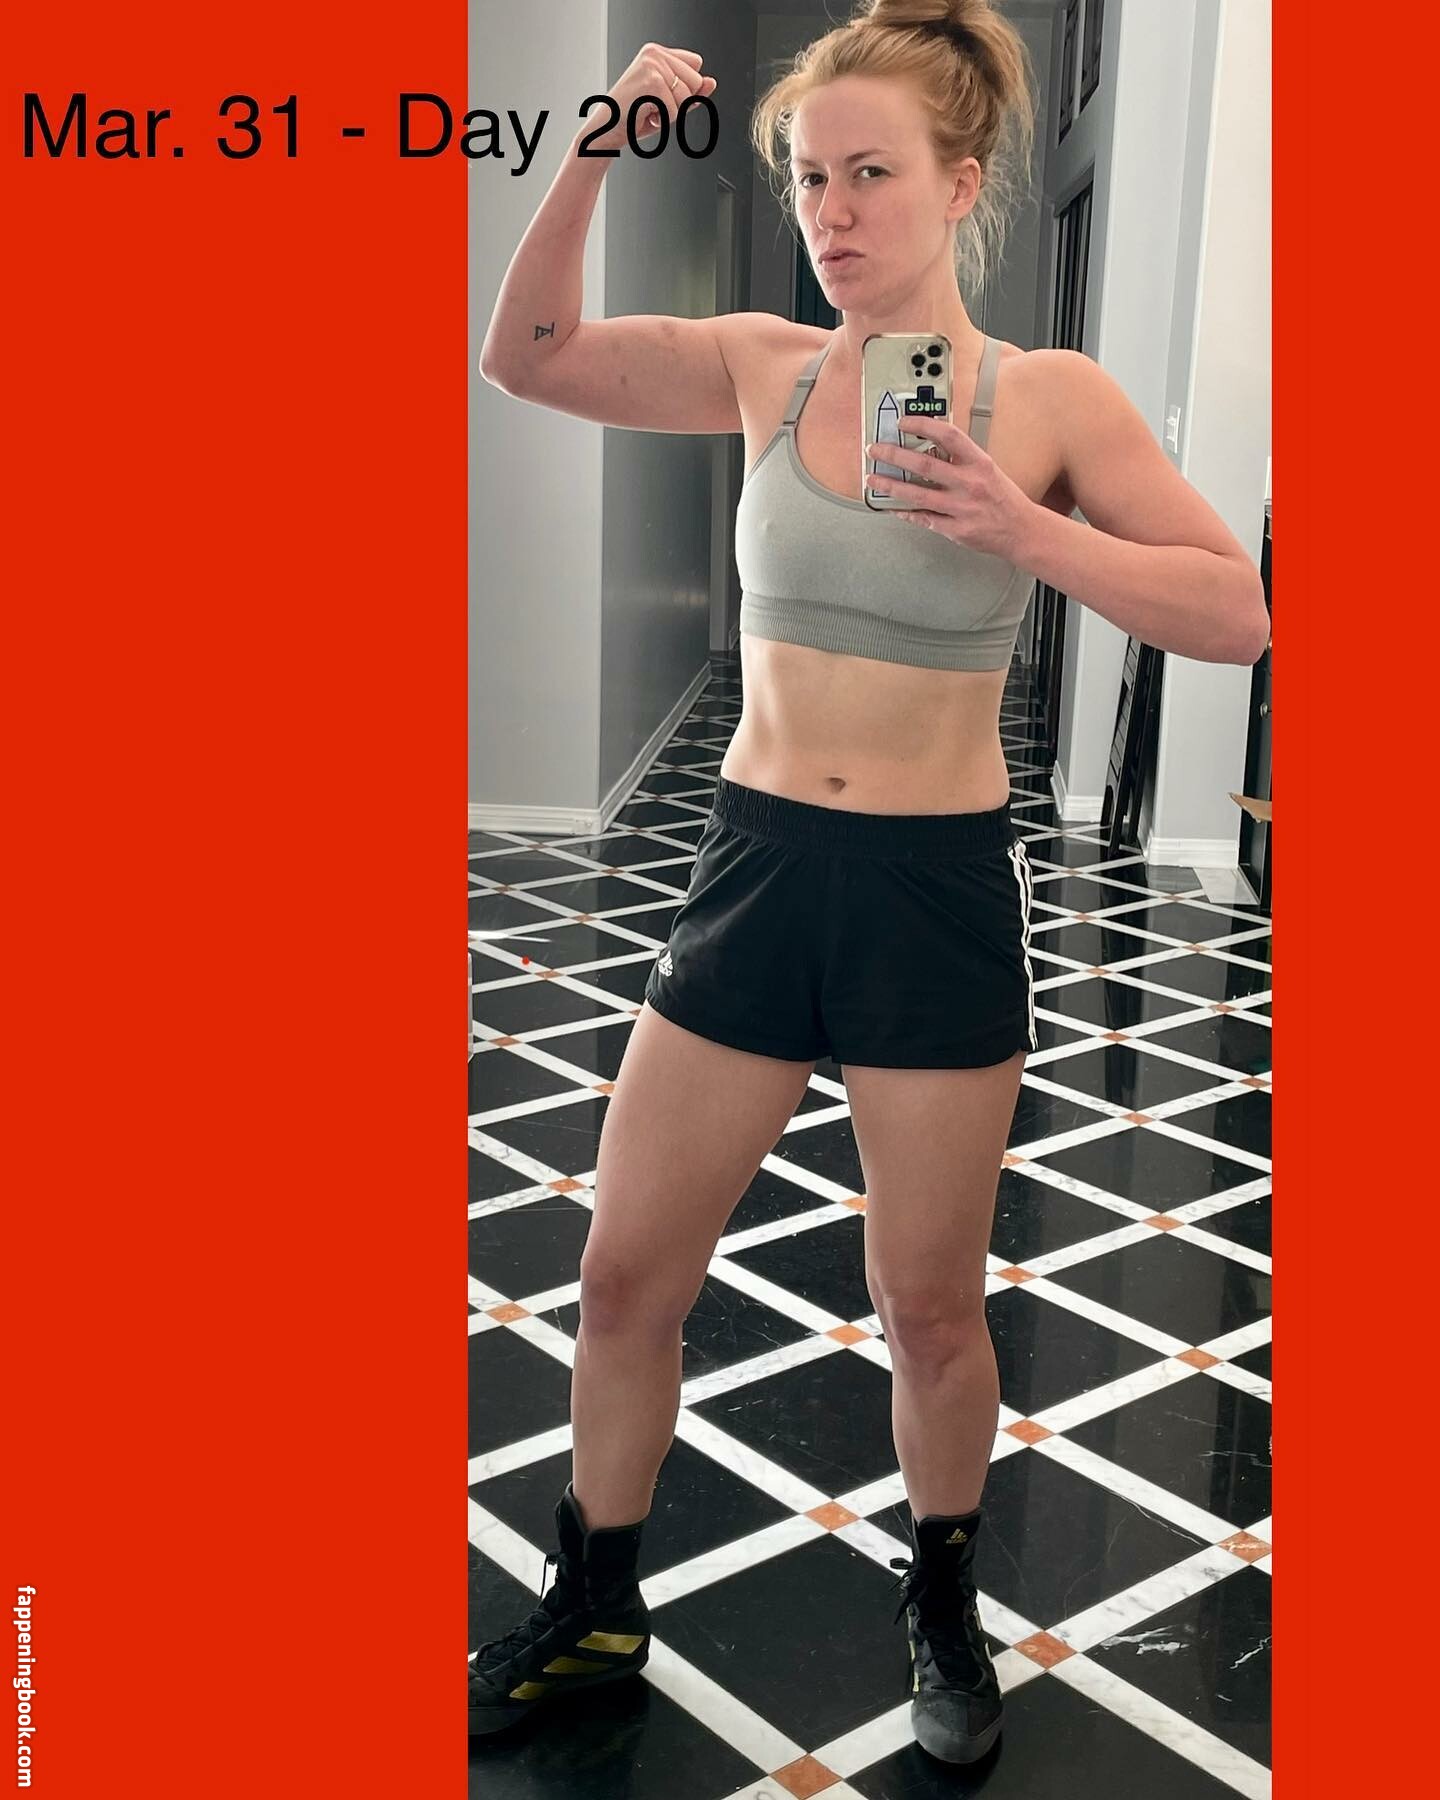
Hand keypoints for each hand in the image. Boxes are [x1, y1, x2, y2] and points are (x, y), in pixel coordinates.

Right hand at [585, 44, 715, 152]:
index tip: (662, 96)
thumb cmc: (634, 116)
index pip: (696, 65)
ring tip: (649, 110)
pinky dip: (663, 120)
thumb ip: (692, 92)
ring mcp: (652, 65)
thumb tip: (711, 82)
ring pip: (687, 97)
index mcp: (658, 52)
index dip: (686, 88)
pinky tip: (645, 115)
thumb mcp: (670, 102)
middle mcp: (654, 53)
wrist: (608, 130)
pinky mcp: (651, 82)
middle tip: (654, 105)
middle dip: (680, 102)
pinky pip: (675, 110)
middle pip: (696, 80)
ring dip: (670, 113)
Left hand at [866, 417, 1036, 562]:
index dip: (923, 425)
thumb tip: (928, 445)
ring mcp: (961, 508)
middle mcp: (969, 484)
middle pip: (925, 466)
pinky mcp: (956, 530)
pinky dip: (904, 512)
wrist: (1021, 530)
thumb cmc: (1002, 498)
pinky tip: (891, 506)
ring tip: (872, 479)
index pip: (949, 435)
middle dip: (894, 455)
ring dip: (891, 485)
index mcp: (979, 463)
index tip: (903, 422)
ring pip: (917, 495)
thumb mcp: (987, 469)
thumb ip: (960, 459)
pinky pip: (923, 519)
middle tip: (875, 450)